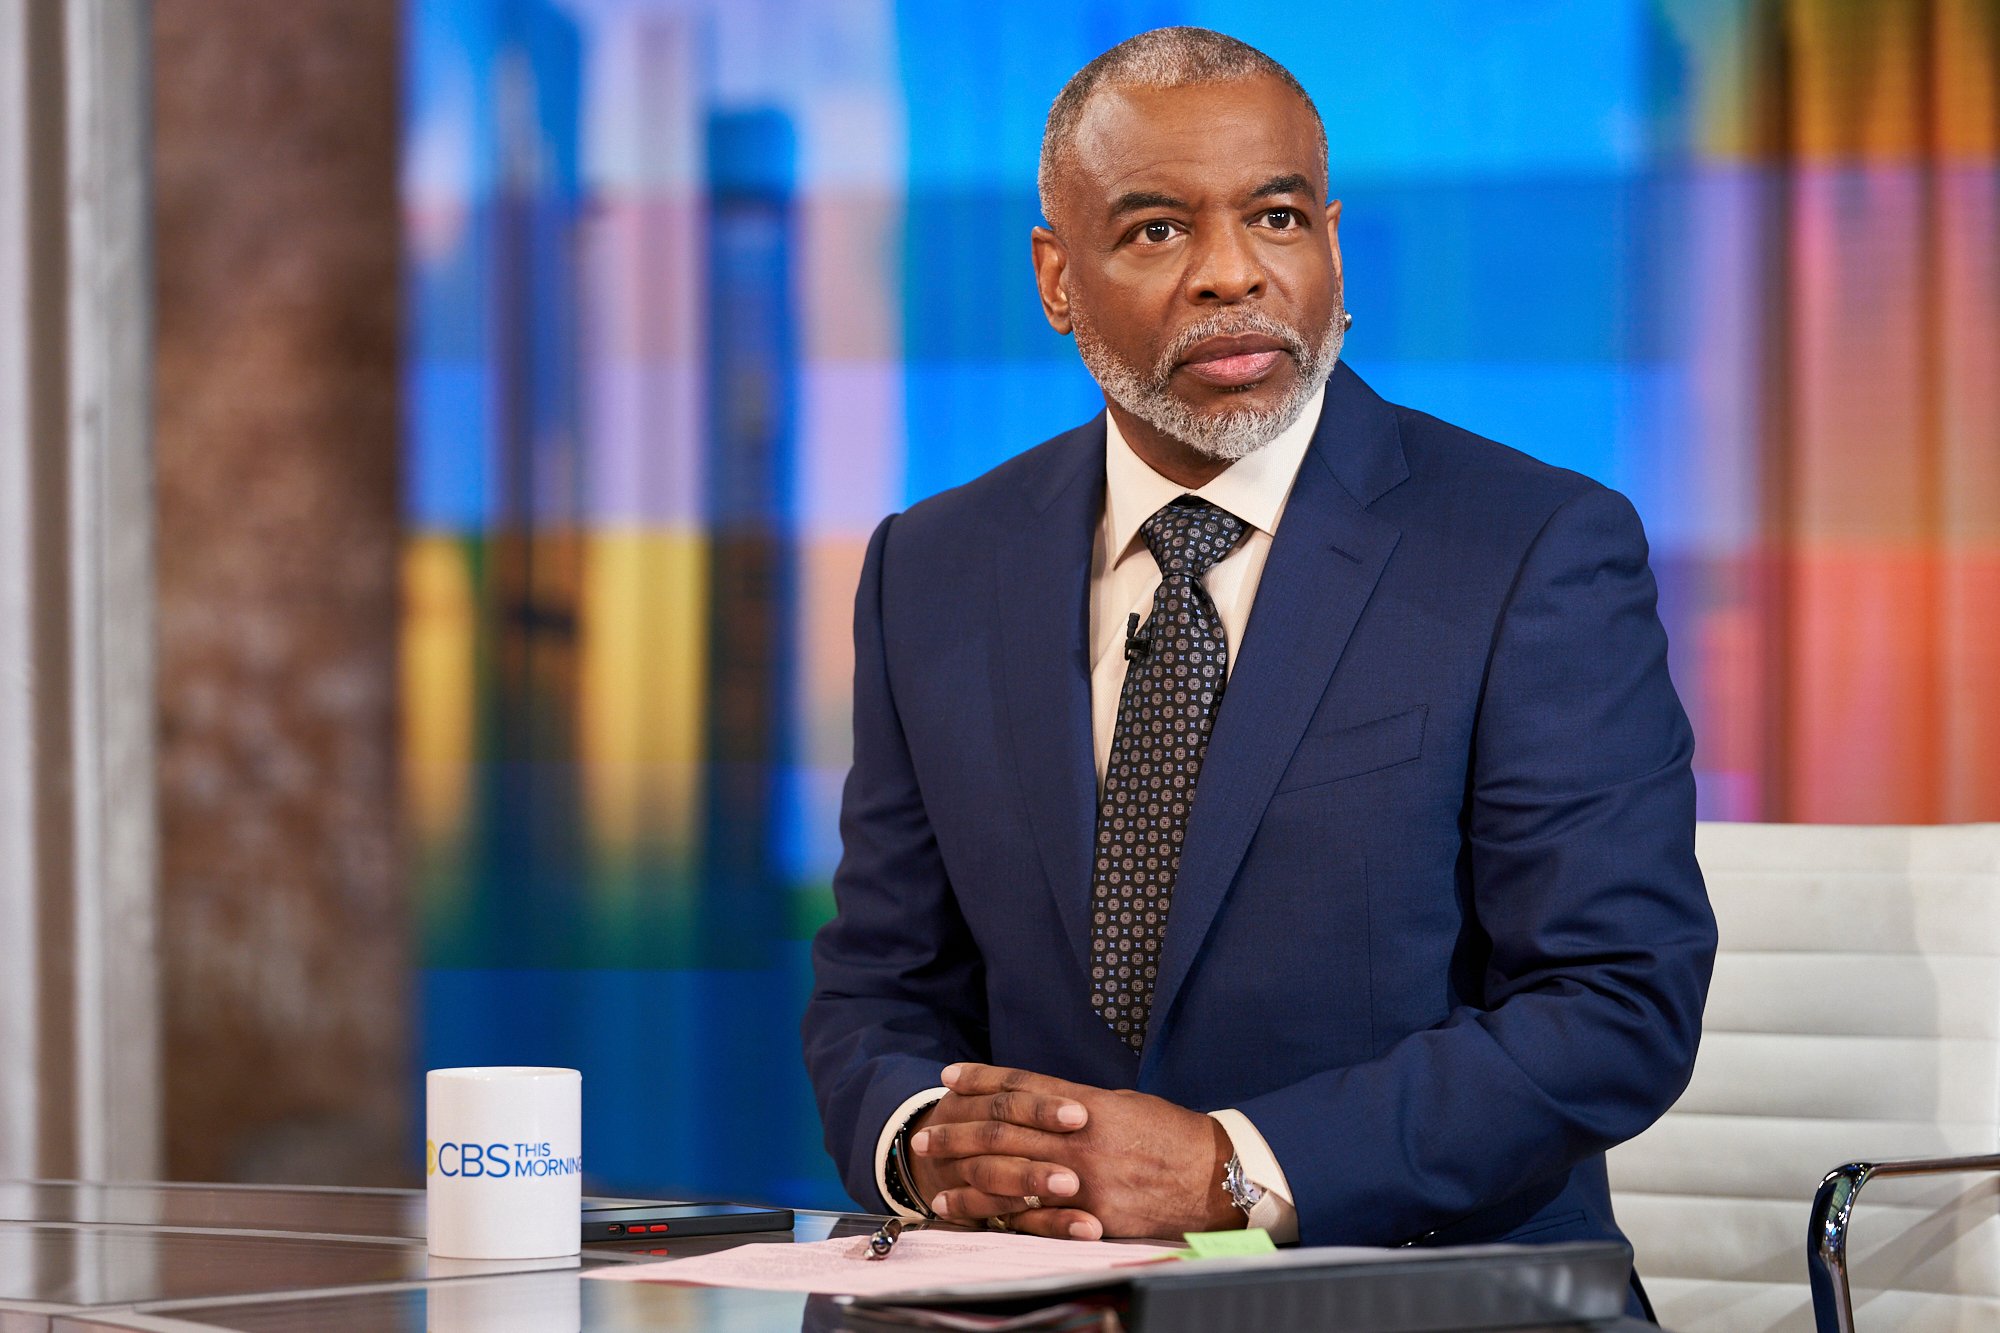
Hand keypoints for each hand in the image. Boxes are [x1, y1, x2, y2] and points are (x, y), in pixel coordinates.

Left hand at [915, 1063, 1240, 1240]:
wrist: (1214, 1178)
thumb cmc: (1171, 1135)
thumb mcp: (1124, 1104)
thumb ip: (1081, 1104)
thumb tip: (1045, 1103)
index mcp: (1088, 1105)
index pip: (1022, 1087)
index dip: (982, 1079)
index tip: (949, 1076)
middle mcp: (1080, 1140)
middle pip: (1005, 1129)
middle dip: (960, 1128)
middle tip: (926, 1131)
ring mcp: (1084, 1181)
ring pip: (1010, 1172)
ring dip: (967, 1172)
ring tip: (934, 1173)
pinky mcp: (1092, 1217)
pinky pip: (1034, 1216)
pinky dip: (997, 1211)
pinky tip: (971, 1210)